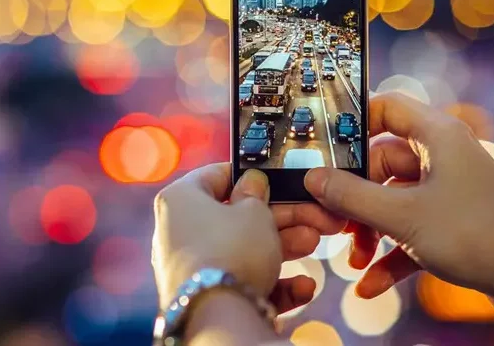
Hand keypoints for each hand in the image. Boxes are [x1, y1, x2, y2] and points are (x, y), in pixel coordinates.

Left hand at [152, 164, 343, 313]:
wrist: (217, 316)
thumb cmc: (232, 248)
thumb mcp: (254, 211)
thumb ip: (256, 193)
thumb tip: (252, 182)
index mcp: (181, 199)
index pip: (215, 176)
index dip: (249, 176)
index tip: (275, 179)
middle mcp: (180, 231)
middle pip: (237, 217)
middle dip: (280, 217)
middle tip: (310, 215)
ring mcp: (194, 266)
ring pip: (245, 249)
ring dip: (284, 247)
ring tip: (313, 242)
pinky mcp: (207, 297)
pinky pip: (242, 281)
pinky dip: (273, 282)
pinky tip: (303, 286)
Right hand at [304, 92, 493, 320]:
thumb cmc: (475, 232)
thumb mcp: (402, 215)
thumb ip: (352, 196)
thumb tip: (314, 179)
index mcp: (435, 136)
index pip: (386, 108)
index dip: (352, 122)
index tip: (323, 147)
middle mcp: (440, 157)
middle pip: (381, 164)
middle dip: (355, 198)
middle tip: (332, 221)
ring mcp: (446, 191)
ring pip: (393, 201)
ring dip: (370, 231)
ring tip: (353, 259)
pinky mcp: (451, 223)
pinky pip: (411, 230)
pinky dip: (391, 254)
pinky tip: (370, 284)